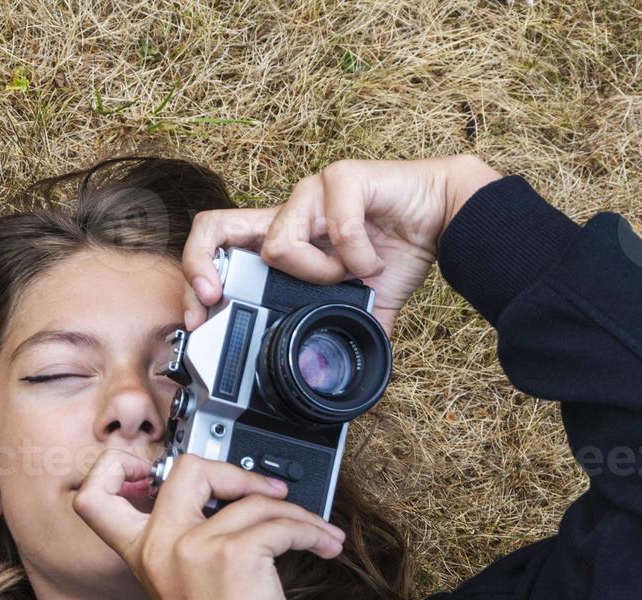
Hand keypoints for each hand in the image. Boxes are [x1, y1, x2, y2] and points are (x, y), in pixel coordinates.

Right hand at [72, 449, 345, 599]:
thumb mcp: (189, 590)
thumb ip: (195, 546)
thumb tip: (241, 507)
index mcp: (144, 555)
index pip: (95, 497)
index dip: (115, 468)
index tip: (152, 468)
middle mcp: (162, 544)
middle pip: (187, 468)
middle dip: (236, 472)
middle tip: (266, 494)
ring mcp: (196, 547)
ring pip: (255, 501)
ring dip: (299, 515)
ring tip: (319, 535)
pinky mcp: (235, 555)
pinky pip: (283, 524)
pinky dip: (312, 533)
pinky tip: (324, 546)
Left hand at [181, 154, 502, 335]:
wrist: (444, 217)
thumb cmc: (398, 251)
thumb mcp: (361, 306)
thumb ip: (338, 333)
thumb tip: (330, 381)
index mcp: (284, 240)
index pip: (217, 245)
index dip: (197, 277)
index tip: (201, 315)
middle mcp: (288, 214)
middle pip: (213, 227)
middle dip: (203, 270)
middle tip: (216, 301)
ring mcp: (310, 192)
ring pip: (280, 244)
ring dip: (318, 274)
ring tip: (349, 275)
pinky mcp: (343, 178)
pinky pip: (337, 228)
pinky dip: (358, 256)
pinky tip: (374, 258)